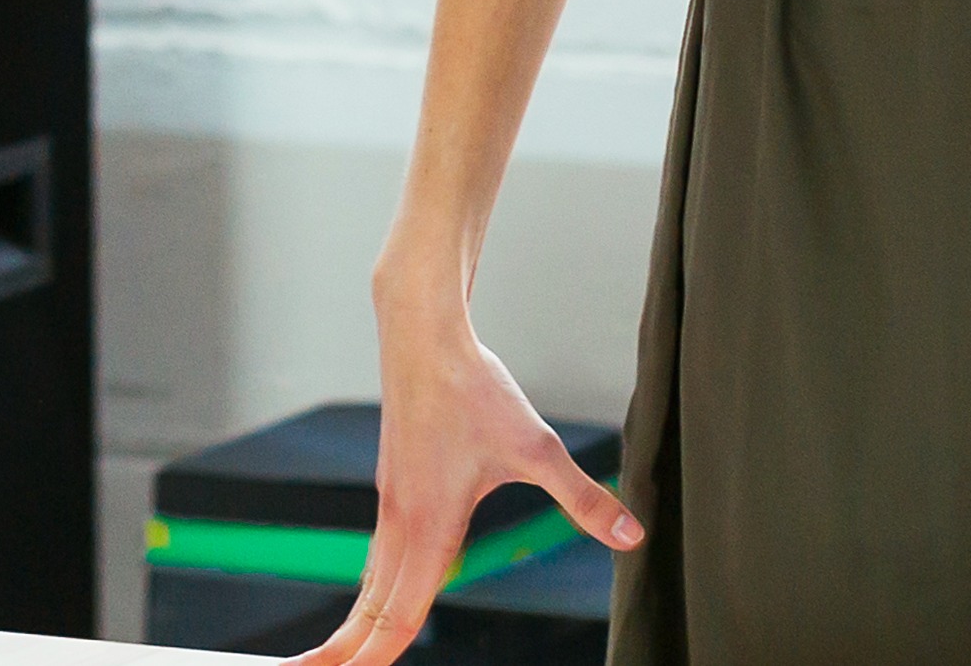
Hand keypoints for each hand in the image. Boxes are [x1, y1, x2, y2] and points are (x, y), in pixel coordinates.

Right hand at [291, 307, 636, 665]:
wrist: (423, 336)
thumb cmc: (474, 388)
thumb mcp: (537, 447)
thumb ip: (582, 497)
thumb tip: (631, 533)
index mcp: (427, 526)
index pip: (398, 614)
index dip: (376, 658)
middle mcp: (401, 522)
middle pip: (369, 609)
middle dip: (342, 654)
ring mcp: (392, 505)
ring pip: (370, 583)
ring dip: (357, 625)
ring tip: (339, 659)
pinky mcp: (394, 488)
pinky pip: (376, 557)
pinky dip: (371, 590)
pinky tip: (379, 596)